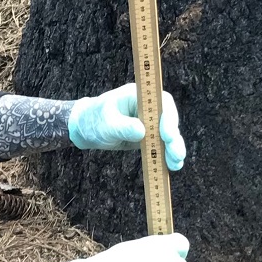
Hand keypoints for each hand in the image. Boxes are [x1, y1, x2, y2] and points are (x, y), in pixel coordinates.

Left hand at [67, 84, 185, 170]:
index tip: (168, 135)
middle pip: (168, 121)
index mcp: (138, 96)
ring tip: (176, 164)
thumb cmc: (94, 119)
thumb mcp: (106, 123)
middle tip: (176, 154)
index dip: (168, 118)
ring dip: (173, 149)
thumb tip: (141, 131)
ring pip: (167, 135)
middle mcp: (148, 108)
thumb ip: (122, 126)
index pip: (161, 103)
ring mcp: (149, 122)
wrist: (86, 128)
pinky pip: (160, 145)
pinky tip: (172, 166)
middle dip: (173, 138)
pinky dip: (166, 155)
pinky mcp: (147, 136)